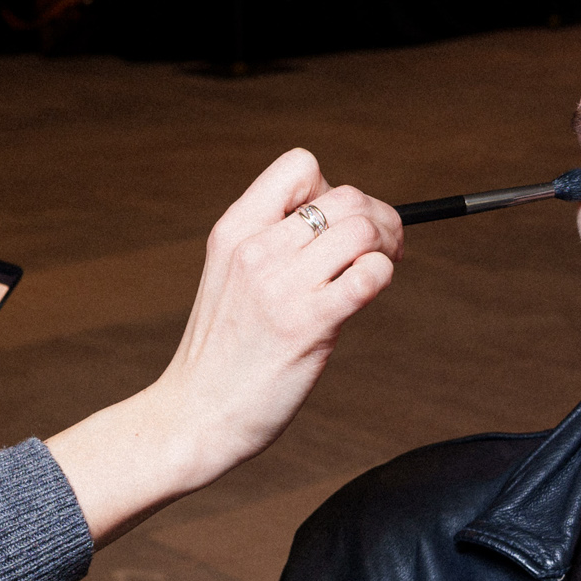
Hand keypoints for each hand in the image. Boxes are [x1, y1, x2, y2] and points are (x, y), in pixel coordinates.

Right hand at [46, 149, 400, 545]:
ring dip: (386, 248)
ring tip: (378, 272)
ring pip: (364, 230)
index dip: (331, 188)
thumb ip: (273, 245)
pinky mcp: (308, 324)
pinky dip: (381, 278)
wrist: (194, 415)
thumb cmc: (222, 352)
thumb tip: (344, 222)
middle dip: (378, 218)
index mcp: (235, 229)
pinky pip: (369, 275)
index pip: (300, 165)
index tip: (333, 228)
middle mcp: (256, 249)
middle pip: (346, 196)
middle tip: (381, 252)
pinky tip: (366, 297)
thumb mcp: (230, 277)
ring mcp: (281, 286)